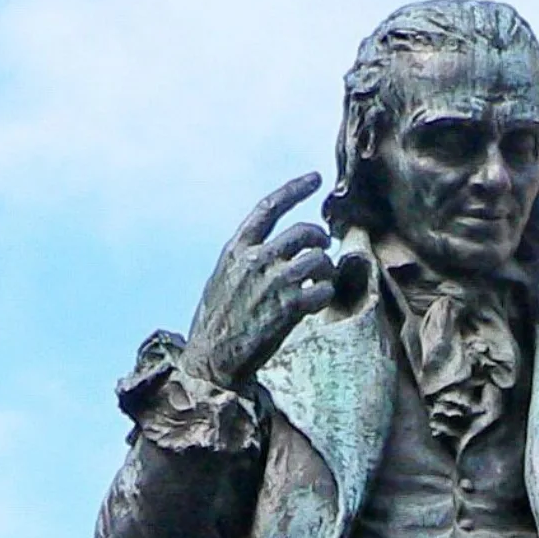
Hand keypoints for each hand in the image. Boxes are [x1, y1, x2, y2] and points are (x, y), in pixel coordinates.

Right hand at [180, 174, 336, 389]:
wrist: (212, 359)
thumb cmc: (217, 322)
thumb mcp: (223, 278)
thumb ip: (246, 259)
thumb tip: (271, 249)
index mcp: (237, 249)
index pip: (269, 207)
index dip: (294, 189)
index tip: (315, 178)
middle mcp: (256, 260)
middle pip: (303, 232)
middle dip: (319, 238)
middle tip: (323, 249)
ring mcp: (273, 283)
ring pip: (317, 259)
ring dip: (326, 269)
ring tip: (321, 280)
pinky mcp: (288, 308)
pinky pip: (322, 290)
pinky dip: (325, 293)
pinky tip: (317, 301)